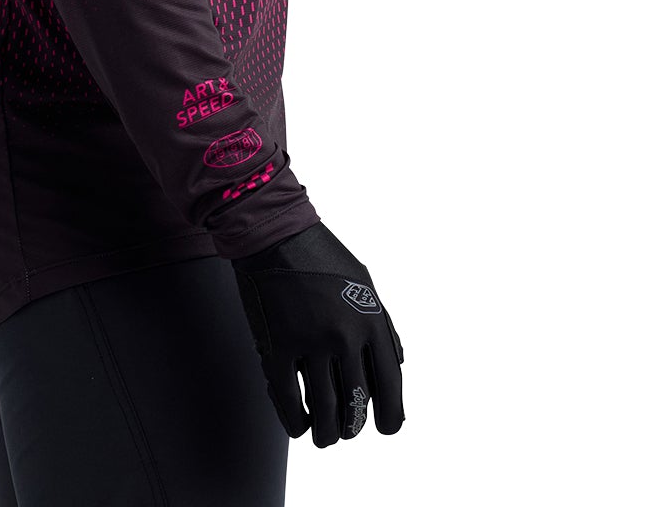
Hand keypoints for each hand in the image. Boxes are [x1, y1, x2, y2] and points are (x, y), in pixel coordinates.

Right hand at [230, 221, 404, 445]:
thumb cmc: (322, 258)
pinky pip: (288, 401)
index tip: (385, 429)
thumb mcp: (365, 284)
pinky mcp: (275, 346)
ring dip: (326, 434)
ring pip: (323, 412)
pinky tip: (300, 426)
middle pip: (356, 405)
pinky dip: (296, 423)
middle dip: (353, 427)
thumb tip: (397, 366)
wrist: (274, 234)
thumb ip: (383, 325)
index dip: (390, 417)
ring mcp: (309, 341)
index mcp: (370, 319)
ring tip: (325, 436)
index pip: (391, 385)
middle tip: (347, 430)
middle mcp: (344, 334)